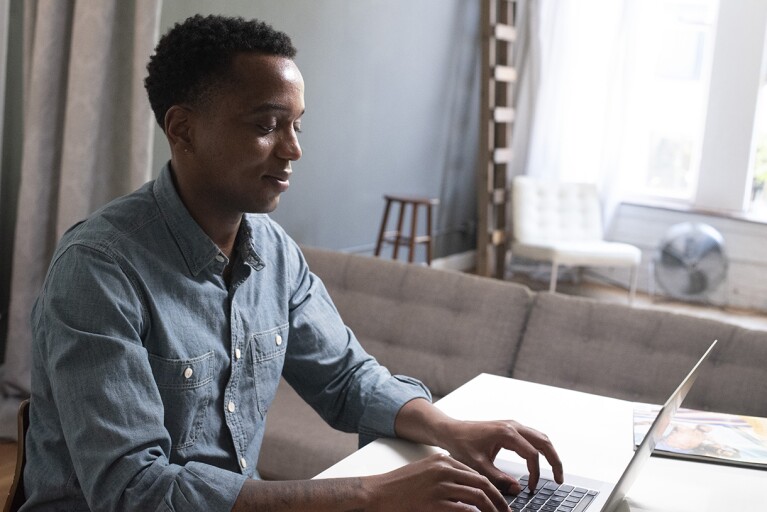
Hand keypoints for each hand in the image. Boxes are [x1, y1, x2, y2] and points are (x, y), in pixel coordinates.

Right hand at [366, 453, 510, 511]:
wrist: (376, 493)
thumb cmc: (399, 486)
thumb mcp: (425, 472)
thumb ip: (446, 476)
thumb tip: (468, 490)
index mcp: (443, 461)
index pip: (477, 474)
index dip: (492, 489)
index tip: (500, 501)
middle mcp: (444, 470)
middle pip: (482, 484)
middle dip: (499, 500)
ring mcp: (440, 487)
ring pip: (478, 498)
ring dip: (493, 510)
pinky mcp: (435, 504)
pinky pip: (465, 511)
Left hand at [440, 419, 563, 494]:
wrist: (451, 431)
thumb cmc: (461, 445)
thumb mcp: (478, 466)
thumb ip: (498, 479)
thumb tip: (517, 489)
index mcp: (506, 433)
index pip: (532, 454)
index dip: (535, 473)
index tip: (531, 487)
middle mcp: (513, 426)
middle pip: (544, 442)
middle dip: (555, 461)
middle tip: (560, 480)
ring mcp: (513, 425)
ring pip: (540, 437)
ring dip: (550, 454)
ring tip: (555, 472)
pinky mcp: (510, 428)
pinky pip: (533, 436)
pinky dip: (541, 449)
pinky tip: (541, 461)